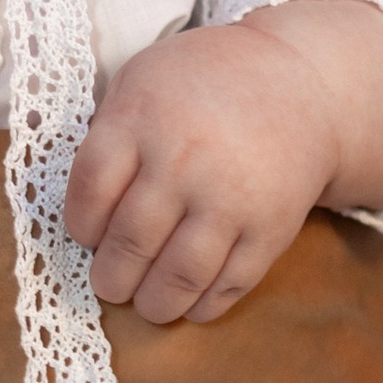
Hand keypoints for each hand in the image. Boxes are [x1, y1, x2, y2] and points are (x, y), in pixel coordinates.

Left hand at [65, 23, 336, 322]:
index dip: (81, 226)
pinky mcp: (271, 227)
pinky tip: (192, 303)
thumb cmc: (207, 83)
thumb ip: (108, 132)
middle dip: (112, 277)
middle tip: (111, 283)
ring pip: (179, 275)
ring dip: (155, 303)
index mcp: (140, 120)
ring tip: (148, 303)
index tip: (87, 236)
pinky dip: (205, 304)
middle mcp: (182, 161)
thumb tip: (82, 203)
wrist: (301, 83)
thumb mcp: (142, 78)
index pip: (90, 193)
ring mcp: (230, 198)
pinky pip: (232, 282)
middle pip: (129, 242)